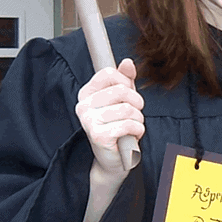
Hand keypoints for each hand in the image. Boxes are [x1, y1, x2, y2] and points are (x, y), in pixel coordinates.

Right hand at [74, 58, 144, 177]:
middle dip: (136, 103)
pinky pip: (129, 125)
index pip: (109, 73)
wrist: (114, 158)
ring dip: (138, 119)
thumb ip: (125, 79)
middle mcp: (83, 105)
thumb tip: (127, 62)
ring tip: (132, 127)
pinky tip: (131, 136)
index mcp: (86, 93)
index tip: (129, 96)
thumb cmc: (118, 126)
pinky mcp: (98, 136)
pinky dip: (137, 130)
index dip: (127, 82)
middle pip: (122, 90)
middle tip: (133, 115)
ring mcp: (88, 121)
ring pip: (128, 109)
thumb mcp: (123, 99)